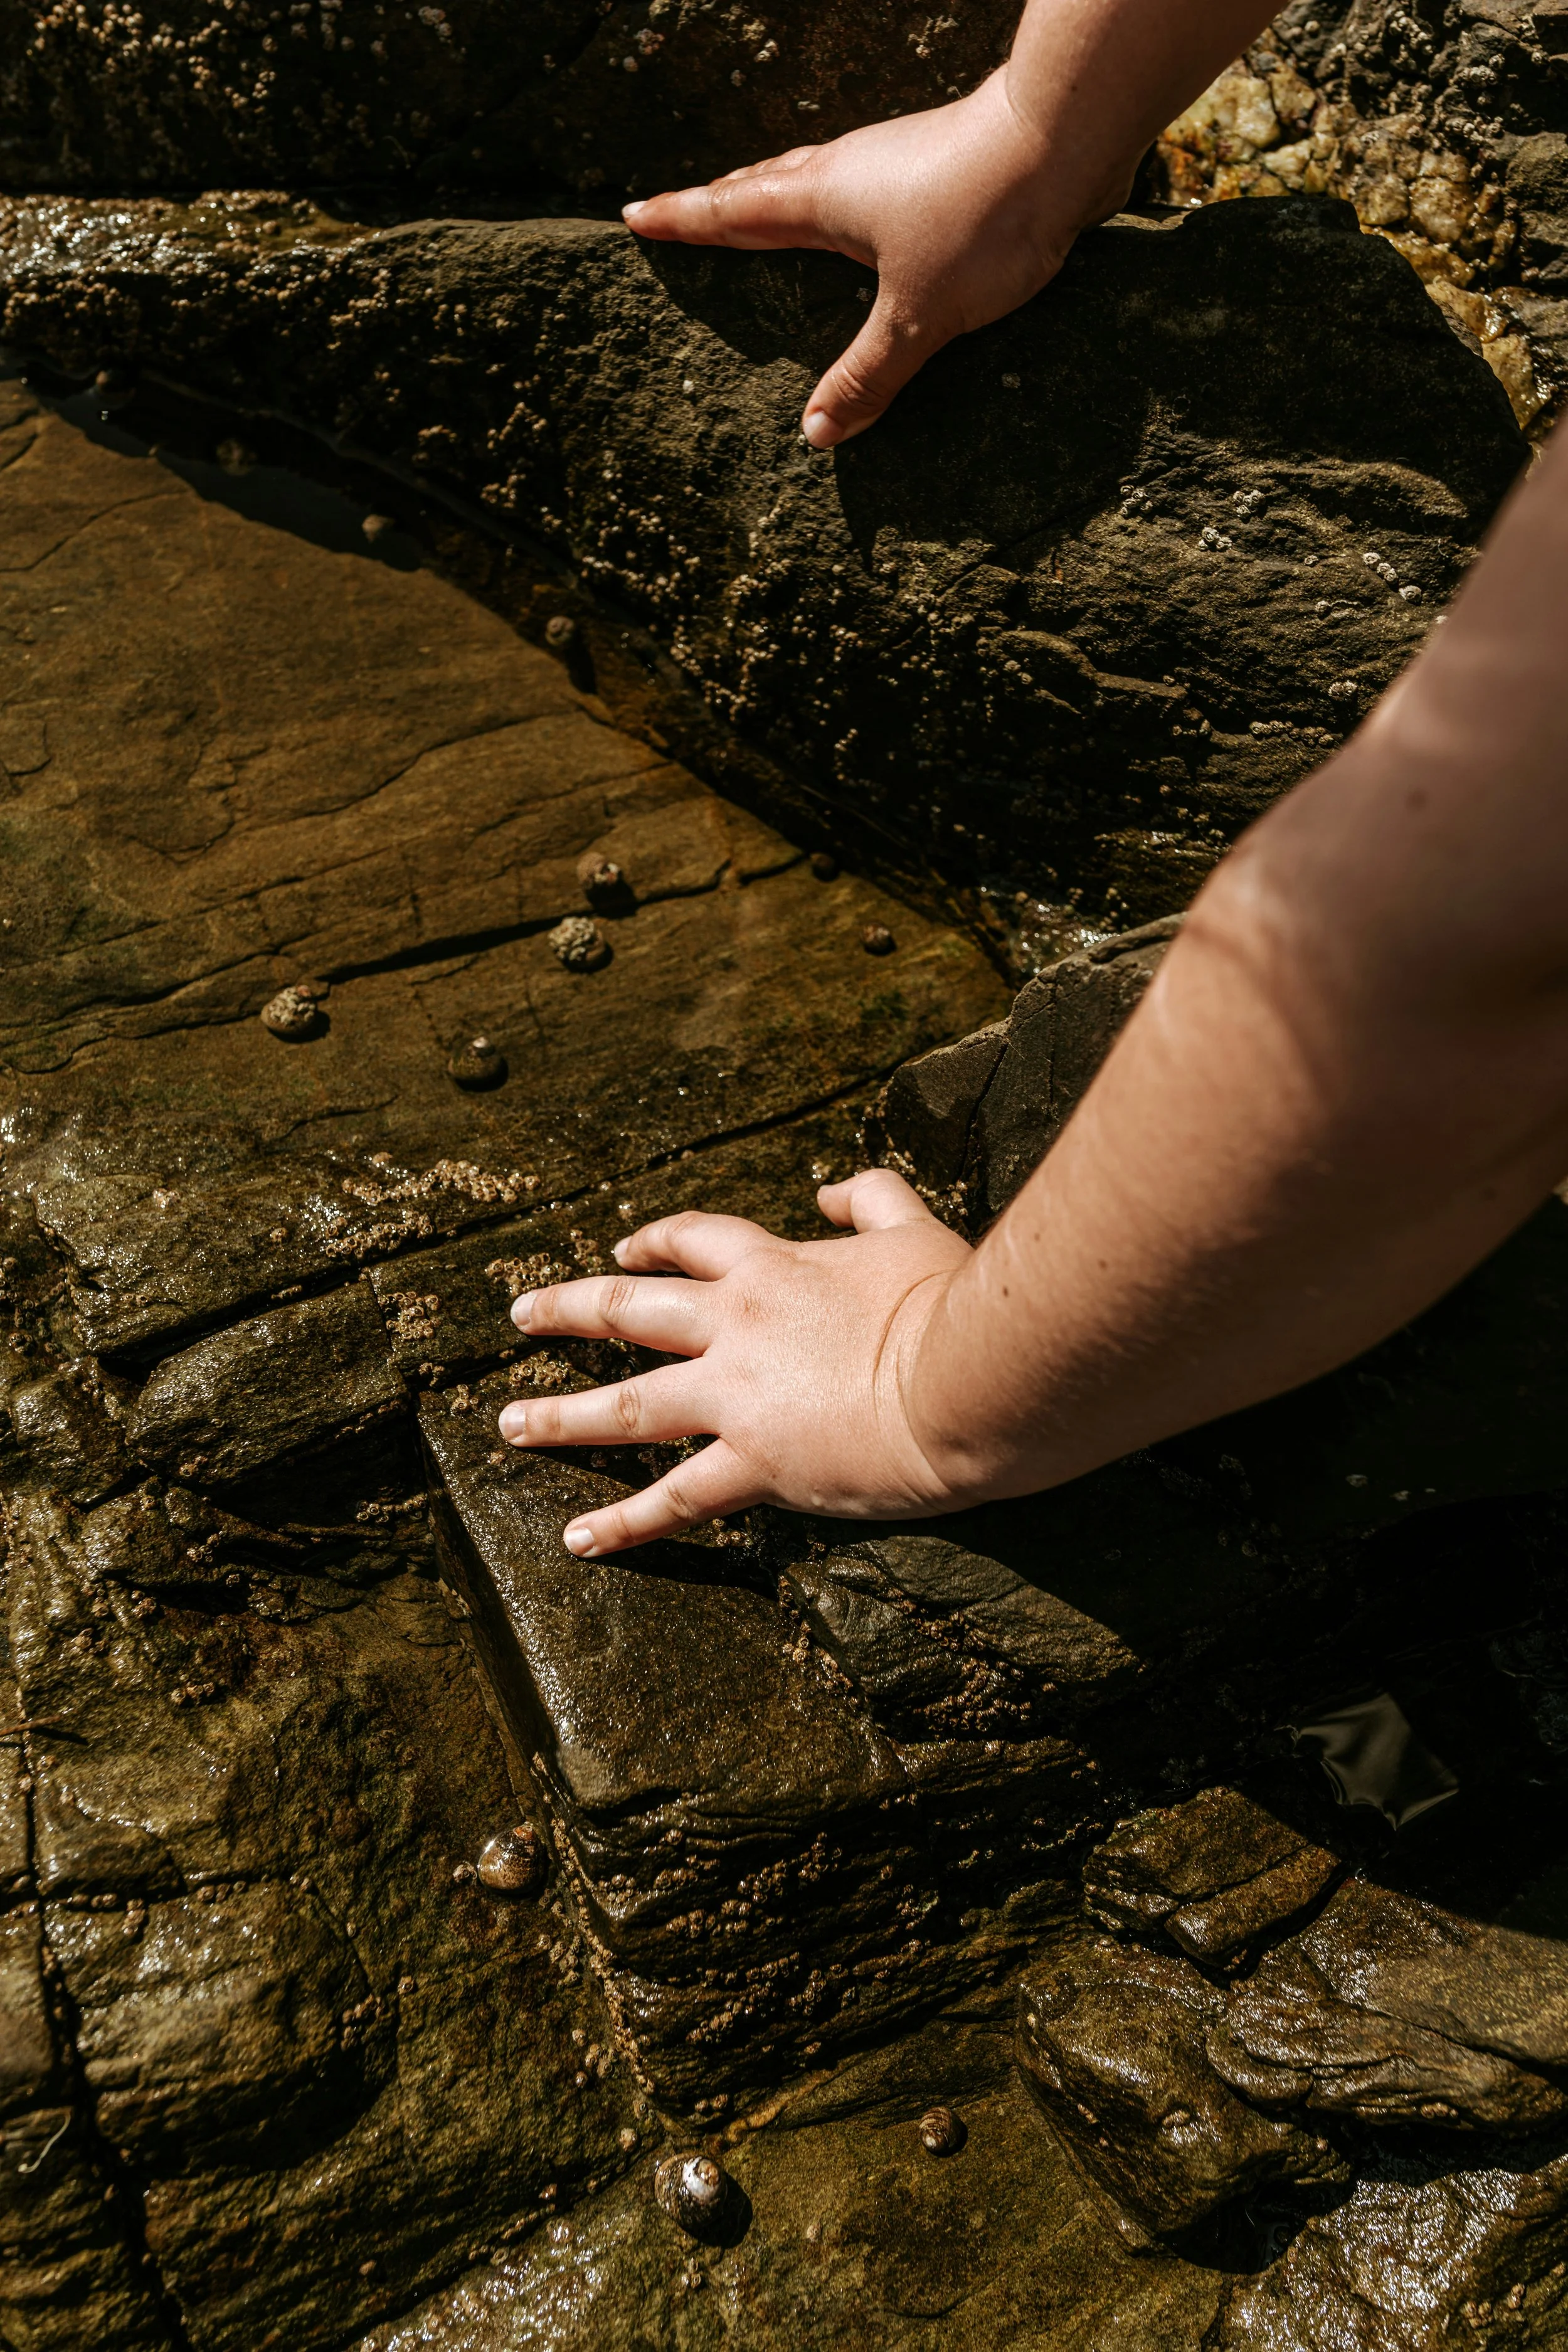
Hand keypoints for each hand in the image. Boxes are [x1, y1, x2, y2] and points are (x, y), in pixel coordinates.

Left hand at [495, 1169, 972, 1554]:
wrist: (972, 1376)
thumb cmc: (953, 1303)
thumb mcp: (912, 1229)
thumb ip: (872, 1197)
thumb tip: (833, 1185)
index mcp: (775, 1268)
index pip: (694, 1240)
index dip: (654, 1240)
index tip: (626, 1246)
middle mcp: (738, 1326)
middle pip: (629, 1308)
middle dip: (568, 1309)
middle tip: (520, 1313)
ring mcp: (738, 1397)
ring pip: (627, 1406)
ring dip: (561, 1416)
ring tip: (510, 1426)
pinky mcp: (757, 1465)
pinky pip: (675, 1500)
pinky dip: (622, 1523)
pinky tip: (577, 1538)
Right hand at [623, 65, 1137, 447]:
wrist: (1063, 139)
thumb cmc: (981, 215)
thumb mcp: (917, 315)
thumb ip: (867, 375)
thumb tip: (816, 433)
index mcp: (821, 201)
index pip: (731, 213)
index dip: (683, 220)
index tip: (636, 216)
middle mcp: (847, 172)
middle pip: (763, 185)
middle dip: (719, 202)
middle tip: (683, 211)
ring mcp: (891, 163)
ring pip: (811, 177)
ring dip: (774, 195)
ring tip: (755, 209)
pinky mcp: (934, 166)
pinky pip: (859, 186)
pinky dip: (834, 204)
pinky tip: (856, 222)